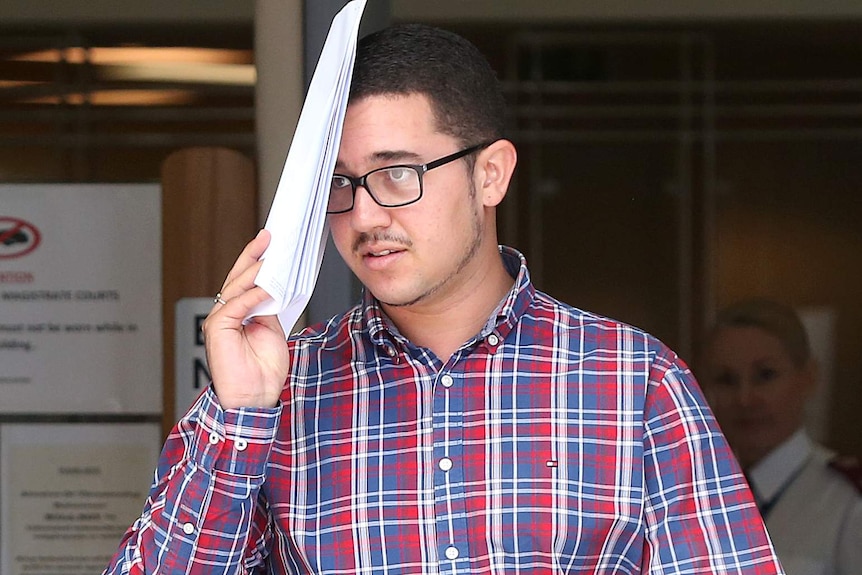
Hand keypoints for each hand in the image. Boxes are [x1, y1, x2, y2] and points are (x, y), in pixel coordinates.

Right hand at [202, 229, 288, 408]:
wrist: (254, 397)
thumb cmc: (262, 371)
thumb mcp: (272, 331)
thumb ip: (269, 308)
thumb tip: (274, 287)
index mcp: (237, 314)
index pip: (245, 282)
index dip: (256, 262)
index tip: (270, 245)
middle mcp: (224, 314)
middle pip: (237, 278)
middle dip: (253, 256)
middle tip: (267, 238)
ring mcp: (219, 320)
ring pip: (236, 287)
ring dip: (255, 271)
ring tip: (271, 257)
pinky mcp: (218, 327)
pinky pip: (237, 304)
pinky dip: (254, 294)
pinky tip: (267, 288)